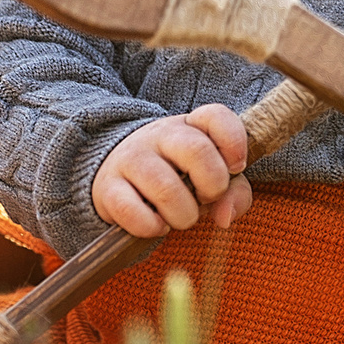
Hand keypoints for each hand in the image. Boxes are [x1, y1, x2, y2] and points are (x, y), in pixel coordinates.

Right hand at [93, 105, 252, 237]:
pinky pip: (133, 212)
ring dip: (184, 215)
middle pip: (197, 151)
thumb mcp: (210, 178)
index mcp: (190, 125)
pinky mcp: (108, 188)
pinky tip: (156, 225)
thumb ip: (234, 193)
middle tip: (206, 199)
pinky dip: (152, 227)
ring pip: (165, 188)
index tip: (236, 167)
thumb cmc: (178, 179)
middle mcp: (159, 135)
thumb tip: (225, 217)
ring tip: (181, 217)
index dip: (234, 143)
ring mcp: (131, 158)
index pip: (216, 116)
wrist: (118, 178)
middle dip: (213, 186)